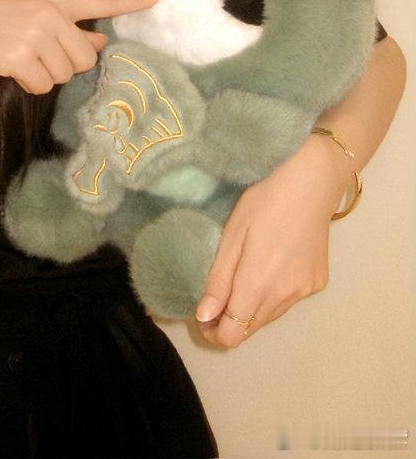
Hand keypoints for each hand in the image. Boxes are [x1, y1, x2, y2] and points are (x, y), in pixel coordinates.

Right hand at [0, 0, 165, 94]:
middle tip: (38, 54)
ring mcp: (34, 32)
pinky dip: (29, 84)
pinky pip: (43, 85)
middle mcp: (49, 10)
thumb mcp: (30, 11)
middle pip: (86, 56)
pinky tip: (10, 68)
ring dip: (45, 75)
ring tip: (19, 57)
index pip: (100, 0)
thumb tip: (100, 43)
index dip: (134, 1)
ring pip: (66, 73)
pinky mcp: (19, 55)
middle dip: (67, 64)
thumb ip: (66, 24)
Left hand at [194, 134, 347, 346]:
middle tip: (216, 296)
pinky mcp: (318, 283)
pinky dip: (273, 295)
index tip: (203, 316)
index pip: (233, 334)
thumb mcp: (232, 235)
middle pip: (251, 329)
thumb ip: (219, 280)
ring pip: (270, 317)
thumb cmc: (265, 201)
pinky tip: (270, 265)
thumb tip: (205, 317)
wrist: (312, 185)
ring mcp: (305, 292)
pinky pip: (287, 302)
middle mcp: (285, 296)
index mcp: (259, 284)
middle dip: (229, 321)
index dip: (214, 333)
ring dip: (251, 308)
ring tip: (242, 276)